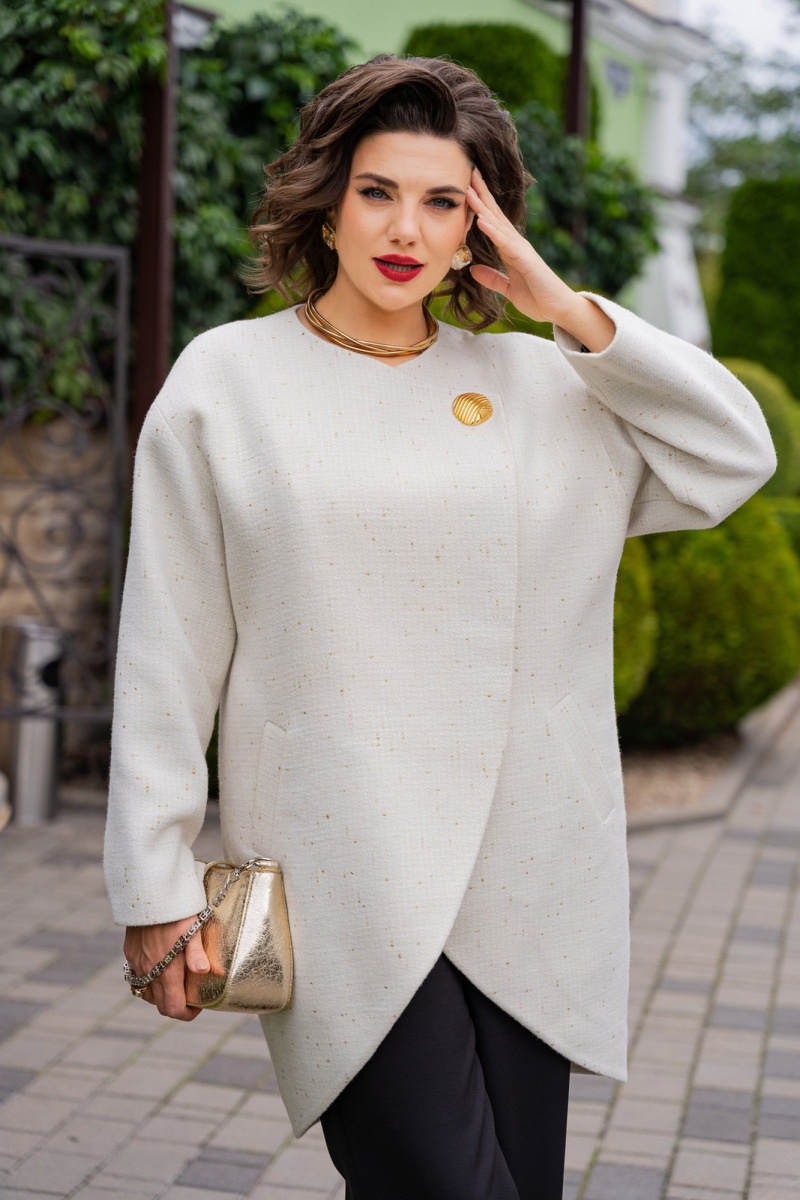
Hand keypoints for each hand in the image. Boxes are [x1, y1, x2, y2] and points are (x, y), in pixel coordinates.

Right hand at [124, 915, 209, 1021]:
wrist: (148, 890)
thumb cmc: (176, 909)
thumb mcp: (193, 928)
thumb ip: (197, 953)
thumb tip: (207, 973)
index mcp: (166, 970)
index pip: (173, 1008)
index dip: (187, 1014)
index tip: (199, 1005)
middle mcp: (148, 971)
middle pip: (160, 1005)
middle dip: (176, 1005)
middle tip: (190, 994)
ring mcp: (136, 962)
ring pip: (147, 993)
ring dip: (161, 994)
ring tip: (176, 981)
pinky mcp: (129, 952)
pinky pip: (137, 976)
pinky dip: (149, 979)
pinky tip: (159, 967)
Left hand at [465, 166, 576, 325]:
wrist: (558, 310)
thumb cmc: (538, 298)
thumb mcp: (508, 289)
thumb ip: (492, 278)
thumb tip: (473, 270)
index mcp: (511, 249)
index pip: (492, 222)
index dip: (479, 204)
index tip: (467, 187)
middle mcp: (516, 244)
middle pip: (495, 214)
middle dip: (481, 194)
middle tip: (468, 171)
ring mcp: (521, 250)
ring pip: (498, 224)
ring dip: (482, 207)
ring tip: (469, 189)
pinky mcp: (525, 259)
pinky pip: (506, 243)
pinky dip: (492, 231)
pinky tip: (481, 220)